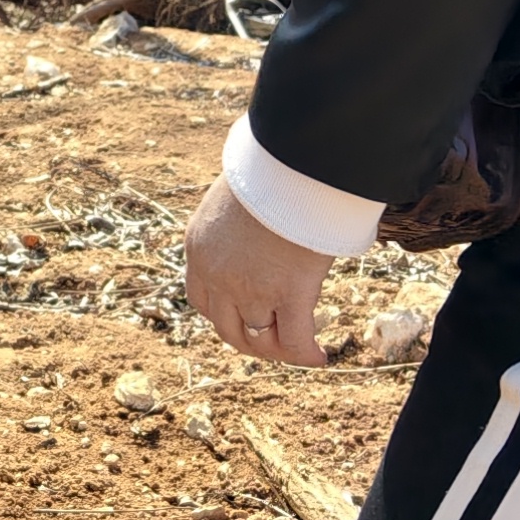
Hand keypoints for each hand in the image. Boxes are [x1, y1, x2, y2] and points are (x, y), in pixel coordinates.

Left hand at [187, 180, 335, 364]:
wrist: (291, 163)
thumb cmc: (271, 168)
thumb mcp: (235, 194)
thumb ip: (237, 218)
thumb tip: (253, 218)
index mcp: (199, 249)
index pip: (202, 301)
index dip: (225, 316)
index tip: (245, 316)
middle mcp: (218, 276)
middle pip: (228, 329)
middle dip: (251, 341)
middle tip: (275, 340)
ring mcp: (251, 289)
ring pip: (260, 340)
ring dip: (279, 349)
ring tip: (299, 348)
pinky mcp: (288, 294)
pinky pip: (294, 340)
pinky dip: (306, 354)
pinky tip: (320, 356)